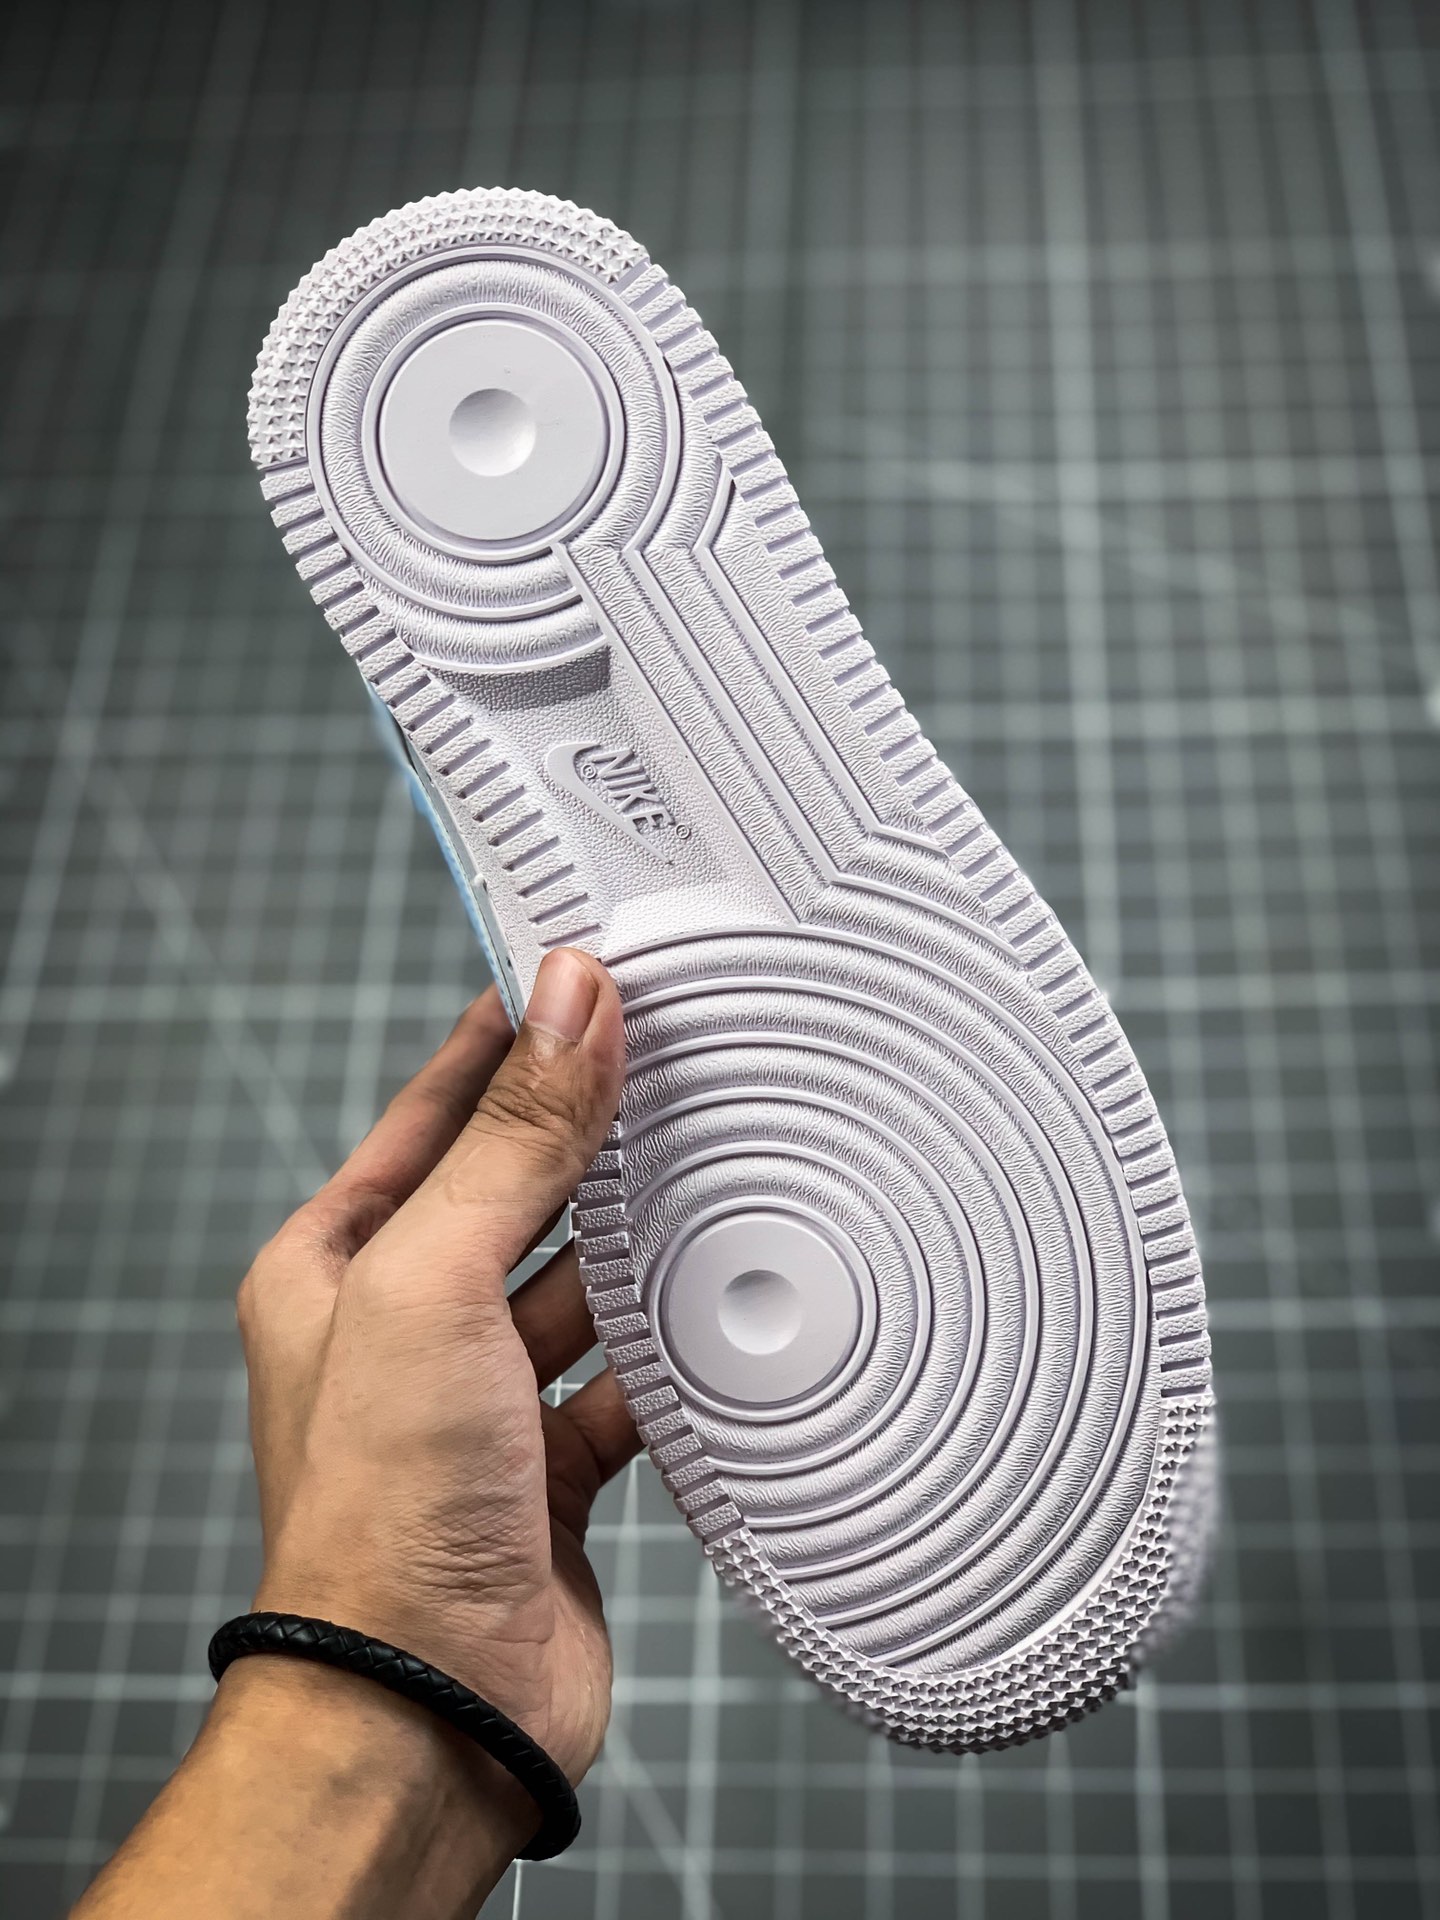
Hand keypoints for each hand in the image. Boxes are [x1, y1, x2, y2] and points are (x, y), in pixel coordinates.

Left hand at [238, 947, 635, 1785]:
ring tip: (711, 1167)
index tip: (579, 974)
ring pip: (577, 1284)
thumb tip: (567, 1001)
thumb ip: (512, 1140)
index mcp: (336, 1268)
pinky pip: (624, 1379)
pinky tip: (720, 1312)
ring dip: (635, 1243)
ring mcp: (479, 1401)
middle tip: (670, 1057)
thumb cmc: (383, 1508)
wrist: (431, 1709)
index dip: (504, 1040)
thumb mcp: (434, 1280)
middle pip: (515, 1192)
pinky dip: (669, 1349)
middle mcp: (403, 1328)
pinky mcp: (549, 1468)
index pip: (432, 1114)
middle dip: (586, 1135)